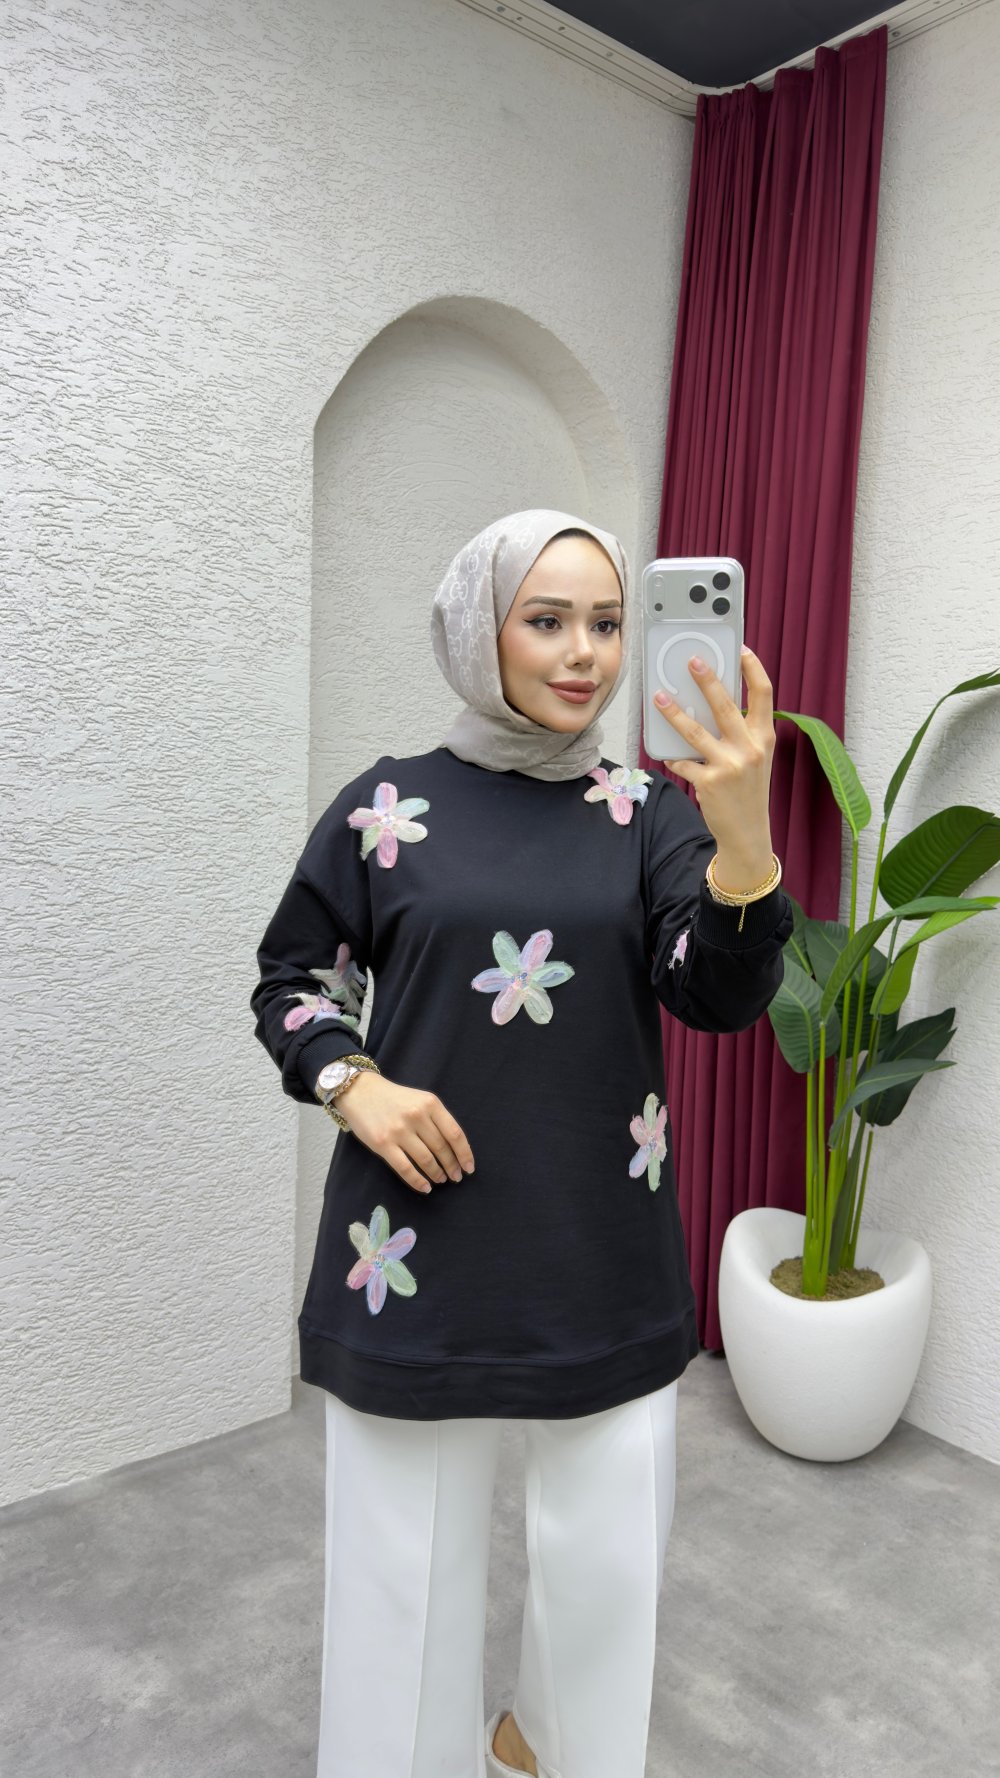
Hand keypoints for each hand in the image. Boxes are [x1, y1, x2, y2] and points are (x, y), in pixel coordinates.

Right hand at [334, 1071, 475, 1194]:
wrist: (360, 1091)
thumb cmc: (394, 1098)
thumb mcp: (420, 1099)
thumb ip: (436, 1119)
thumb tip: (454, 1149)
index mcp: (430, 1103)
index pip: (454, 1133)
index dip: (464, 1154)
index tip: (469, 1168)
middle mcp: (416, 1116)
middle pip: (441, 1148)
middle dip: (452, 1166)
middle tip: (456, 1177)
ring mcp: (399, 1130)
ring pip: (425, 1160)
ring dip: (436, 1174)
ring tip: (441, 1180)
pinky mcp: (383, 1144)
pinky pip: (405, 1168)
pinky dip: (418, 1181)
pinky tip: (425, 1187)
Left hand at [654, 643, 776, 878]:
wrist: (748, 832)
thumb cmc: (748, 789)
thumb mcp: (756, 757)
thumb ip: (741, 732)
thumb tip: (712, 703)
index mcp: (765, 737)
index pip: (763, 694)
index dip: (753, 669)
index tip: (740, 649)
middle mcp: (750, 749)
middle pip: (726, 705)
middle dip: (707, 679)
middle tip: (691, 660)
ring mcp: (729, 766)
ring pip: (695, 731)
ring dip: (674, 712)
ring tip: (659, 696)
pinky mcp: (709, 783)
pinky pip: (683, 762)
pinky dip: (673, 757)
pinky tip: (666, 752)